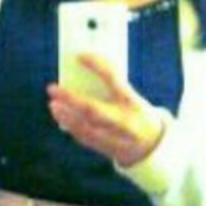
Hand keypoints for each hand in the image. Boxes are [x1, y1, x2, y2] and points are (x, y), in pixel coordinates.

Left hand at [47, 55, 165, 166]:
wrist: (153, 145)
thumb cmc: (136, 112)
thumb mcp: (131, 98)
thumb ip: (112, 89)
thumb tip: (81, 77)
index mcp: (133, 102)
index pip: (114, 78)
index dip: (96, 65)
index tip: (79, 55)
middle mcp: (125, 121)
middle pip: (93, 109)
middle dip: (70, 98)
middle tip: (52, 88)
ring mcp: (117, 138)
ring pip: (85, 128)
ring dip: (66, 116)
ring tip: (53, 105)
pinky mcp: (109, 149)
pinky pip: (86, 139)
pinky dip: (72, 127)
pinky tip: (62, 117)